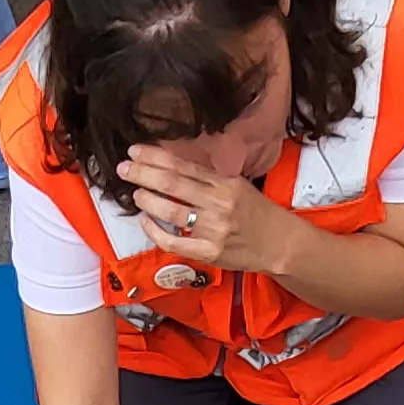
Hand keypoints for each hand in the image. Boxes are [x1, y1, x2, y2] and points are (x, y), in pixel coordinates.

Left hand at [119, 147, 273, 273]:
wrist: (279, 244)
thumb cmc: (256, 213)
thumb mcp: (237, 186)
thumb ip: (207, 178)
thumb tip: (172, 166)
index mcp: (225, 184)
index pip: (184, 166)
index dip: (155, 157)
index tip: (135, 151)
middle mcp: (219, 204)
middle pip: (173, 184)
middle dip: (143, 174)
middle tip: (124, 168)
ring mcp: (214, 229)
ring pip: (171, 211)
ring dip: (147, 200)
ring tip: (136, 193)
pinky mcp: (209, 252)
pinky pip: (174, 242)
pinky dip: (155, 231)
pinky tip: (145, 222)